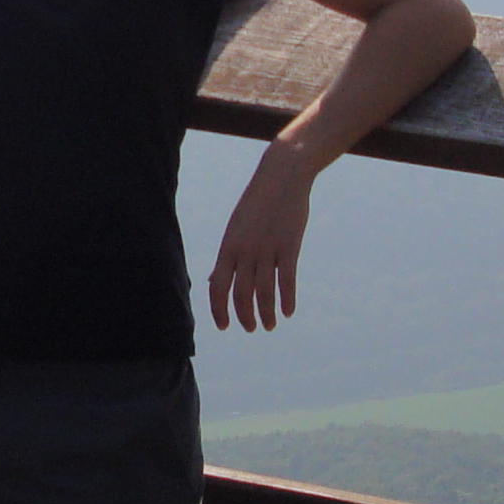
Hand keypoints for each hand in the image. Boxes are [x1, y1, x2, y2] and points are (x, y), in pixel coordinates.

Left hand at [208, 144, 314, 331]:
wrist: (281, 176)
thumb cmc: (257, 204)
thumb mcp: (235, 229)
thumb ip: (226, 258)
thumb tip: (214, 281)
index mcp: (228, 247)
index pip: (218, 287)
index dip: (219, 310)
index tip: (224, 326)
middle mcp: (245, 251)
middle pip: (241, 294)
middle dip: (244, 316)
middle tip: (251, 328)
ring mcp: (267, 249)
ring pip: (264, 292)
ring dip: (266, 313)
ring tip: (269, 325)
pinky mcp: (289, 246)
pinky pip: (287, 280)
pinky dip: (287, 300)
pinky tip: (288, 312)